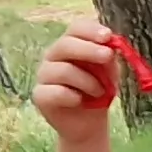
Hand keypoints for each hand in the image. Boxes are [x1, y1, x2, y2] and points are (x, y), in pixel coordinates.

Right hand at [30, 21, 122, 135]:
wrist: (89, 124)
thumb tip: (111, 45)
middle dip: (89, 49)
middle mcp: (53, 56)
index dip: (90, 30)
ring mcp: (44, 75)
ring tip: (100, 92)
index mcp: (70, 45)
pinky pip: (55, 92)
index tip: (107, 36)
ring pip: (63, 70)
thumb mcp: (109, 73)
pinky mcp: (39, 95)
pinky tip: (79, 101)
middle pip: (65, 44)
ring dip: (88, 81)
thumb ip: (109, 58)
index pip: (75, 28)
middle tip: (108, 56)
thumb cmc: (98, 92)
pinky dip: (72, 97)